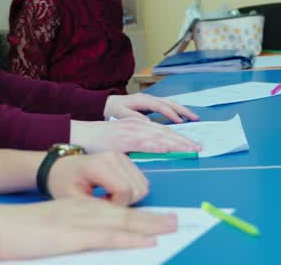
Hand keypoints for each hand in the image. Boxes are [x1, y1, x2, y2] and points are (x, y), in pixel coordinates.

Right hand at [0, 199, 176, 259]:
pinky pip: (107, 237)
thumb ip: (72, 229)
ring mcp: (80, 223)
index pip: (116, 210)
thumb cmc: (19, 230)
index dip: (140, 214)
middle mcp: (84, 211)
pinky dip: (130, 238)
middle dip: (153, 217)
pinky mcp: (73, 237)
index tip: (159, 218)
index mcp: (79, 209)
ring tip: (171, 227)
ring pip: (122, 222)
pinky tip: (146, 241)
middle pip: (126, 213)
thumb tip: (89, 237)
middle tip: (177, 220)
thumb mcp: (51, 226)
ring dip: (149, 225)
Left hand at [46, 151, 149, 204]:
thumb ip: (96, 209)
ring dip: (128, 197)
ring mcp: (122, 157)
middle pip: (138, 188)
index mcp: (98, 166)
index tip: (101, 207)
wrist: (59, 168)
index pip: (125, 189)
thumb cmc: (63, 184)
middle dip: (124, 202)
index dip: (118, 205)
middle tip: (104, 202)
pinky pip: (140, 181)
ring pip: (143, 185)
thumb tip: (118, 218)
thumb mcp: (74, 200)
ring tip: (107, 197)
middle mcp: (114, 157)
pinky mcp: (126, 160)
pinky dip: (130, 191)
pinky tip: (113, 191)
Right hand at [70, 119, 201, 154]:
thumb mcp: (125, 142)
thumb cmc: (101, 142)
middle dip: (184, 140)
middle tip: (199, 148)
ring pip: (158, 136)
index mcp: (140, 125)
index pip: (165, 131)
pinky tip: (166, 147)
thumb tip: (156, 154)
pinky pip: (142, 142)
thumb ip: (140, 146)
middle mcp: (138, 125)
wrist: (81, 135)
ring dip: (175, 142)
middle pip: (166, 132)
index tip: (194, 145)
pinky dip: (155, 144)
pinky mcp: (123, 139)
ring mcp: (131, 131)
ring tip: (189, 148)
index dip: (181, 138)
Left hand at [104, 93, 198, 123]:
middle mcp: (149, 98)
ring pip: (170, 103)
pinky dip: (176, 111)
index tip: (181, 122)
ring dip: (182, 110)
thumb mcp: (118, 113)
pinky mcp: (151, 105)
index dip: (171, 114)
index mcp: (142, 100)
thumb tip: (148, 122)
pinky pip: (167, 107)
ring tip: (194, 118)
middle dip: (183, 110)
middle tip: (196, 118)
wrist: (105, 104)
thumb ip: (132, 116)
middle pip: (170, 102)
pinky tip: (182, 118)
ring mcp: (151, 100)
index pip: (161, 106)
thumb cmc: (111, 110)